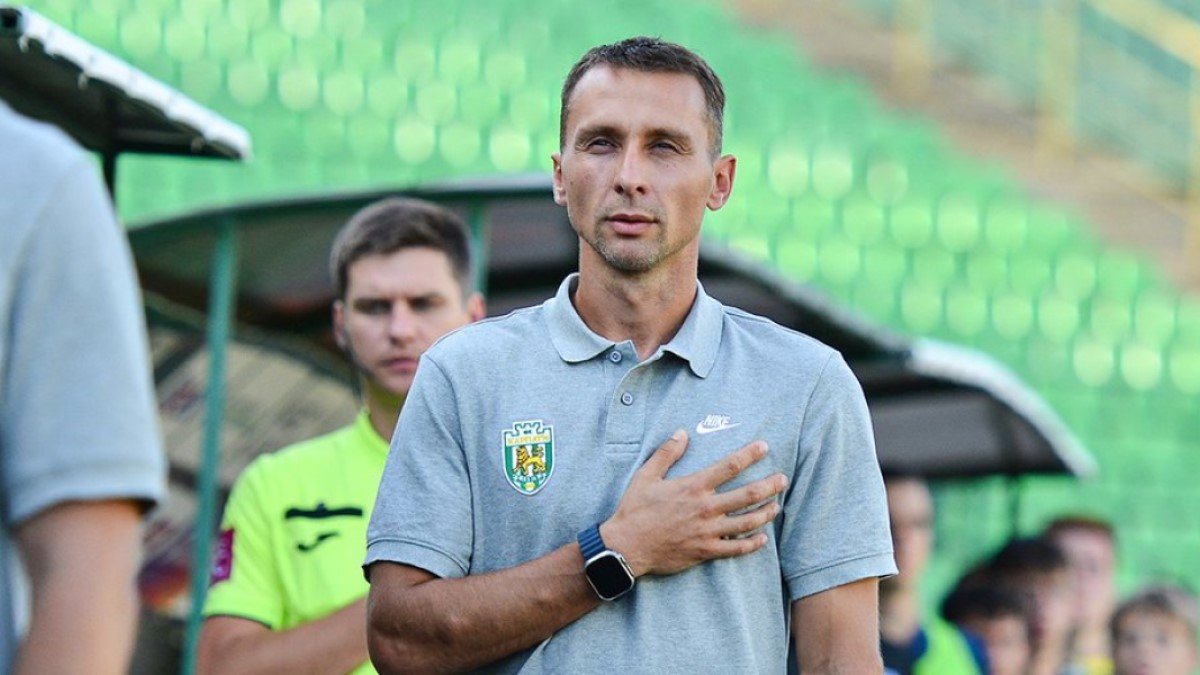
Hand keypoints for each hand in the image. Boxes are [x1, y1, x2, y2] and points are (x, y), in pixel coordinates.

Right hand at [599, 430, 787, 576]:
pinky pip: (736, 549)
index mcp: (693, 486)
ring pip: (747, 522)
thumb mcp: (646, 476)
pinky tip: (762, 538)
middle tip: (783, 479)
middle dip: (769, 485)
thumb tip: (682, 432)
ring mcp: (708, 531)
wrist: (626, 546)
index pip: (729, 466)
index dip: (749, 454)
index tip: (764, 447)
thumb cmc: (635, 509)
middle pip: (747, 494)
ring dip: (765, 513)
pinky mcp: (705, 551)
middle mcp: (705, 508)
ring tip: (777, 506)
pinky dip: (752, 544)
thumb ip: (666, 453)